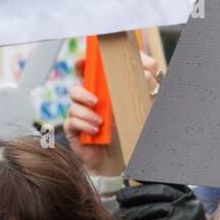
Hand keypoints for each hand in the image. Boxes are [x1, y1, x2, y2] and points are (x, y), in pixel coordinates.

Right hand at [64, 51, 160, 174]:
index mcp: (103, 92)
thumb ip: (142, 88)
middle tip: (95, 99)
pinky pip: (72, 121)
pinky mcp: (74, 130)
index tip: (82, 61)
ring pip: (73, 104)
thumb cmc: (129, 131)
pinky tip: (96, 131)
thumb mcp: (138, 106)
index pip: (90, 74)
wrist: (121, 159)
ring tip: (101, 122)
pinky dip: (84, 125)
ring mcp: (80, 116)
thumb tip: (146, 72)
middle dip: (82, 90)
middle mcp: (89, 102)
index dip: (84, 65)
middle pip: (76, 87)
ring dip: (86, 113)